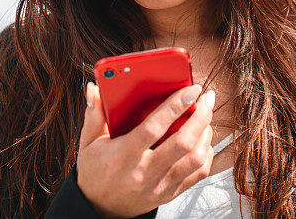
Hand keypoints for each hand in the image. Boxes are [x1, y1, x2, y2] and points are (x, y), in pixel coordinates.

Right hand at [76, 83, 214, 217]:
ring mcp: (160, 186)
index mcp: (124, 156)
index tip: (191, 90)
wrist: (100, 209)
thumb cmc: (95, 172)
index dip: (175, 107)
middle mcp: (144, 173)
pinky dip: (206, 154)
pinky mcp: (170, 194)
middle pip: (183, 144)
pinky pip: (198, 174)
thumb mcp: (89, 143)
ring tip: (205, 117)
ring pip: (195, 159)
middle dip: (200, 117)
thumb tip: (94, 88)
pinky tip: (204, 140)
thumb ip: (94, 115)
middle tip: (206, 98)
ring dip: (206, 134)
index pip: (153, 128)